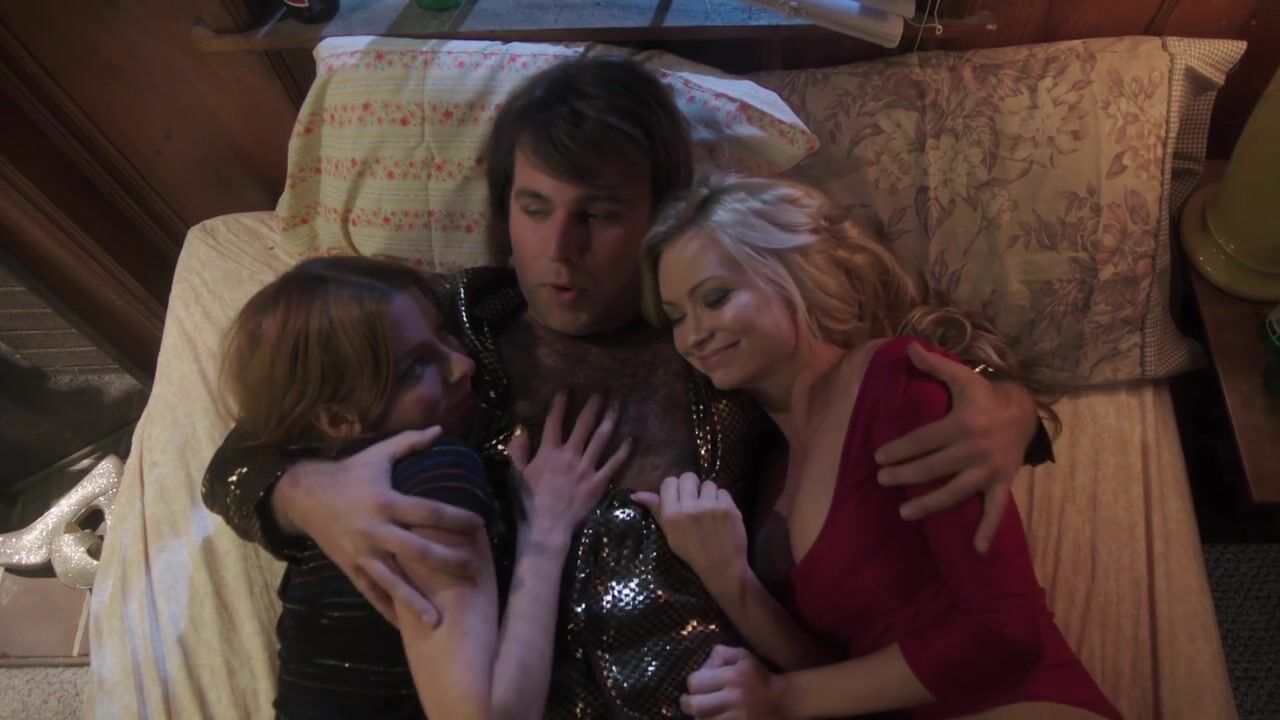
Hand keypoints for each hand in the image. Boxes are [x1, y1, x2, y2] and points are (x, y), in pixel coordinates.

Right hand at [273, 427, 484, 626]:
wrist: (304, 496)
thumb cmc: (349, 473)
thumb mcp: (378, 454)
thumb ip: (410, 442)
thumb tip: (441, 429)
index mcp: (385, 501)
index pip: (429, 512)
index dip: (456, 518)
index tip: (480, 524)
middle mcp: (375, 530)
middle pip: (417, 551)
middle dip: (447, 562)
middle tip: (474, 570)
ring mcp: (361, 552)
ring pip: (392, 581)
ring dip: (415, 601)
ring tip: (439, 621)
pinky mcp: (350, 568)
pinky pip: (371, 592)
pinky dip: (387, 609)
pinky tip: (404, 627)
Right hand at [507, 392, 631, 543]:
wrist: (546, 528)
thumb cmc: (528, 503)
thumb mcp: (516, 474)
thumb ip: (517, 450)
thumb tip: (520, 429)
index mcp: (548, 452)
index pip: (555, 422)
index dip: (561, 403)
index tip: (568, 389)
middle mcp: (569, 455)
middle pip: (583, 425)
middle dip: (592, 406)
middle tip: (601, 391)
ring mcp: (586, 468)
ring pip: (601, 439)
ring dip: (609, 420)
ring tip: (617, 406)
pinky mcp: (598, 483)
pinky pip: (614, 464)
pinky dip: (623, 451)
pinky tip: (631, 439)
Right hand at [632, 473, 747, 594]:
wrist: (722, 567)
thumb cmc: (692, 552)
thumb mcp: (670, 534)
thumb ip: (656, 510)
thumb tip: (636, 494)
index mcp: (671, 514)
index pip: (669, 482)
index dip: (674, 487)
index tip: (679, 497)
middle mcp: (689, 507)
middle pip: (688, 477)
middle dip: (692, 485)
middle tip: (695, 499)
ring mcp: (710, 506)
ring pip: (708, 483)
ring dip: (708, 494)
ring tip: (710, 509)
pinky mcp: (728, 507)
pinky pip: (723, 491)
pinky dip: (722, 501)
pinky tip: (721, 514)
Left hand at [680, 645, 786, 719]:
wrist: (782, 700)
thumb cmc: (758, 676)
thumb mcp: (743, 657)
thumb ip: (721, 654)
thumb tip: (703, 665)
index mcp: (733, 676)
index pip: (696, 682)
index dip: (693, 684)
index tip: (696, 686)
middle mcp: (734, 697)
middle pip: (696, 705)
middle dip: (687, 704)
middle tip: (688, 703)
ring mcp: (738, 717)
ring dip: (699, 717)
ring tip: (701, 713)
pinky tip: (710, 719)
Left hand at [874, 343, 1037, 552]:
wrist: (1025, 412)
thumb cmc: (986, 395)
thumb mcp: (963, 376)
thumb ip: (935, 364)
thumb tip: (908, 347)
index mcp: (963, 424)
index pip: (923, 440)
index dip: (900, 449)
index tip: (879, 457)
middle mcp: (975, 449)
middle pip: (933, 467)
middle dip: (905, 475)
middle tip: (882, 480)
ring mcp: (989, 470)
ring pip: (955, 491)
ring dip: (930, 504)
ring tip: (904, 513)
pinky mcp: (1002, 483)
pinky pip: (996, 510)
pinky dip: (988, 530)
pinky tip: (977, 549)